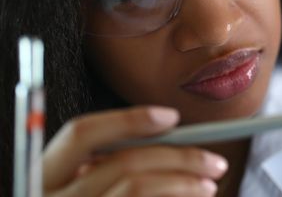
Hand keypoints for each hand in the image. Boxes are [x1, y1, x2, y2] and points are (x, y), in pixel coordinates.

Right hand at [44, 106, 227, 195]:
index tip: (172, 116)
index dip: (127, 120)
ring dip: (183, 183)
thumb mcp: (80, 183)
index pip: (81, 133)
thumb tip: (166, 135)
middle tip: (214, 161)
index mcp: (43, 175)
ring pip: (137, 189)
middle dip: (178, 157)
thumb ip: (106, 163)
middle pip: (123, 163)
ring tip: (209, 185)